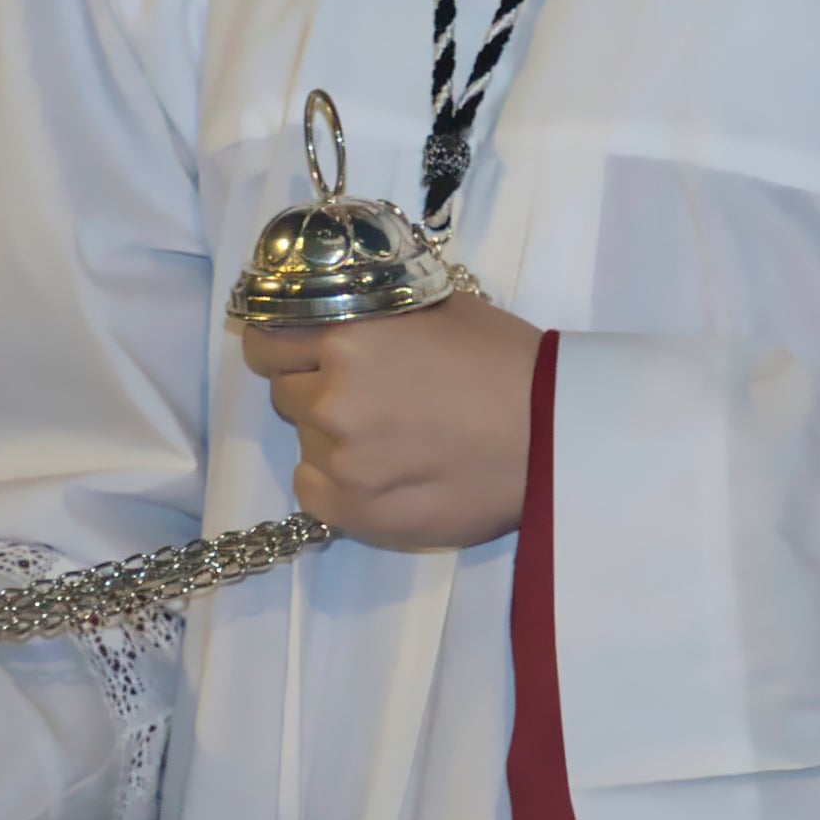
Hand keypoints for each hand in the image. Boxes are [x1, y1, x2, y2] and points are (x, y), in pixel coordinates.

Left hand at [236, 289, 541, 549]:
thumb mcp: (439, 307)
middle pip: (286, 392)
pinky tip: (383, 472)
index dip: (281, 345)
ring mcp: (339, 460)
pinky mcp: (352, 511)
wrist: (555, 440)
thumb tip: (335, 307)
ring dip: (332, 436)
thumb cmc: (508, 364)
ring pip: (305, 441)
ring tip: (390, 437)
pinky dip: (337, 481)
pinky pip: (312, 488)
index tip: (301, 352)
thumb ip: (374, 311)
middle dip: (315, 389)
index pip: (264, 340)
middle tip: (367, 396)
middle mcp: (331, 398)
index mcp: (347, 336)